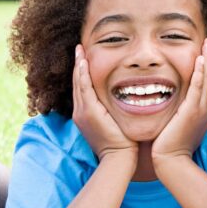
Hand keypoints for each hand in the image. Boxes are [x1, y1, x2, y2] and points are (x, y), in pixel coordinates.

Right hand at [71, 44, 136, 163]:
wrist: (120, 159)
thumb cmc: (124, 144)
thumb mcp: (116, 124)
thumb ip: (116, 112)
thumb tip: (129, 100)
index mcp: (87, 115)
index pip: (83, 88)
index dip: (83, 73)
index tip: (86, 58)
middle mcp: (81, 112)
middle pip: (77, 83)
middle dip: (79, 65)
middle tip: (80, 48)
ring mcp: (83, 112)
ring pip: (78, 83)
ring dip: (79, 65)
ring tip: (80, 49)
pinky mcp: (89, 112)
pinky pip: (83, 88)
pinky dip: (82, 74)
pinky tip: (84, 61)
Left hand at [152, 38, 206, 164]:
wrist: (171, 162)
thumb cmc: (170, 147)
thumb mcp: (179, 125)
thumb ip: (180, 112)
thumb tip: (175, 103)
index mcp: (205, 111)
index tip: (206, 52)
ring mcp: (202, 110)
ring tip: (206, 45)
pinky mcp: (193, 111)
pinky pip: (198, 88)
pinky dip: (200, 73)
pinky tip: (200, 60)